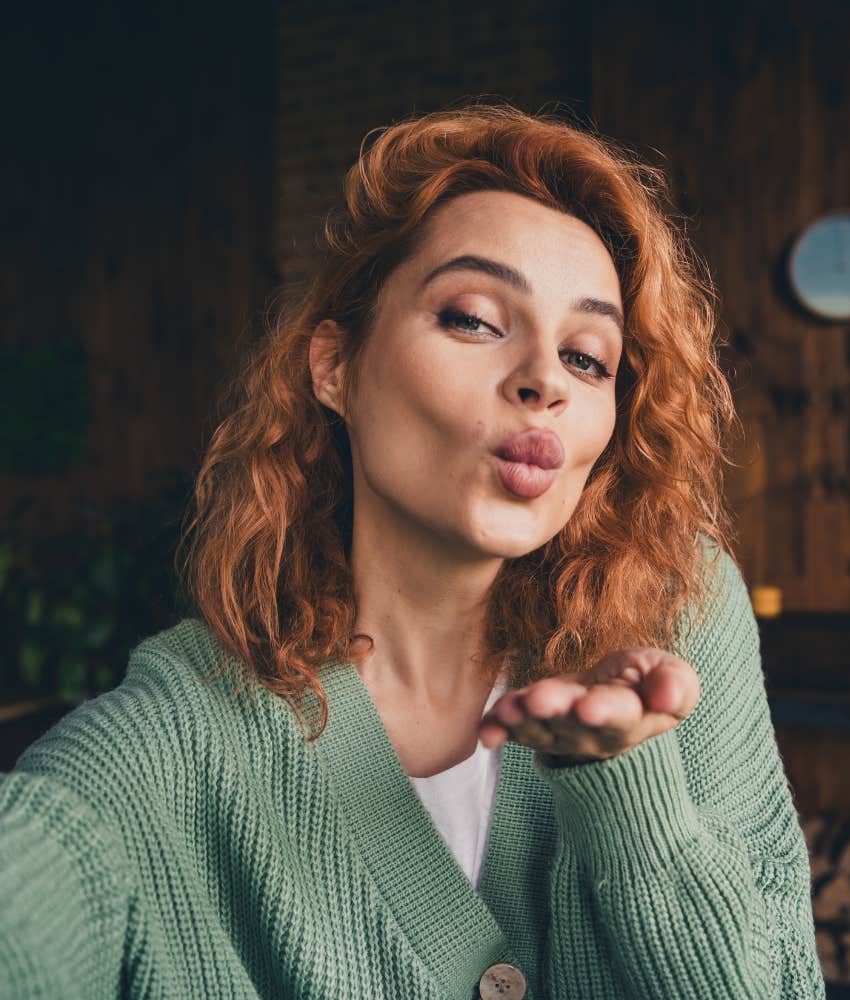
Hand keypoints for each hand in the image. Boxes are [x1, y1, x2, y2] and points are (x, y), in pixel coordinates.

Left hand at [477, 648, 699, 763]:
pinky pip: (513, 729)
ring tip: (507, 708)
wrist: (614, 695)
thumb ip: (675, 684)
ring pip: (538, 728)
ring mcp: (558, 731)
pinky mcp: (532, 723)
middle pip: (571, 722)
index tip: (589, 705)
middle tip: (538, 700)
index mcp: (630, 717)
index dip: (603, 711)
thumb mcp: (671, 675)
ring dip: (521, 719)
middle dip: (554, 710)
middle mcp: (590, 731)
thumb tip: (668, 697)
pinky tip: (485, 729)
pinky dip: (497, 729)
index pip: (618, 715)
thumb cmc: (646, 682)